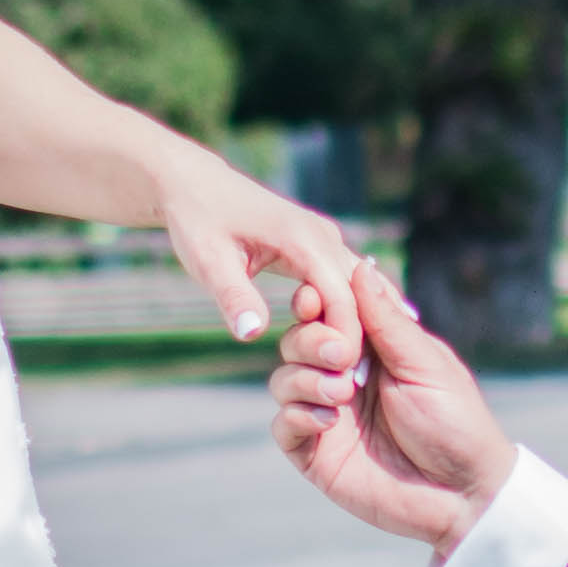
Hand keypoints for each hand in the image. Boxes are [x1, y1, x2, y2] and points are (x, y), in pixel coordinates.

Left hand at [151, 141, 363, 356]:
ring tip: (371, 367)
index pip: (341, 296)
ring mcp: (324, 238)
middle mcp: (323, 236)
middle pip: (360, 292)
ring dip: (365, 322)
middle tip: (359, 383)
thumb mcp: (208, 261)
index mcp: (303, 239)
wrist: (193, 183)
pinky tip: (374, 337)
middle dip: (361, 335)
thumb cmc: (198, 220)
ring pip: (359, 285)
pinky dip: (358, 307)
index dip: (346, 337)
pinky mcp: (318, 244)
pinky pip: (347, 280)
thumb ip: (233, 297)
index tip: (344, 376)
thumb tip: (252, 335)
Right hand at [269, 258, 518, 548]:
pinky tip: (330, 422)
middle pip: (297, 341)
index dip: (316, 302)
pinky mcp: (316, 453)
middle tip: (342, 356)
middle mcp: (344, 377)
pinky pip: (283, 425)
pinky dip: (297, 416)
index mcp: (374, 349)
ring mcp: (327, 415)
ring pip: (283, 379)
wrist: (462, 495)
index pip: (328, 313)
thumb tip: (361, 266)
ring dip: (305, 379)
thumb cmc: (456, 424)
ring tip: (343, 393)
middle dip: (312, 341)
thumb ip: (386, 320)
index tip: (315, 299)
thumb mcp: (425, 364)